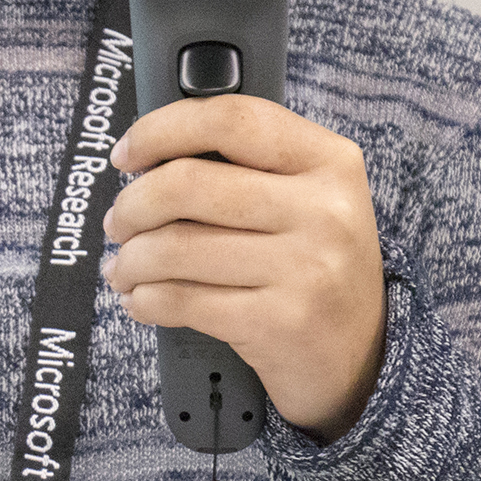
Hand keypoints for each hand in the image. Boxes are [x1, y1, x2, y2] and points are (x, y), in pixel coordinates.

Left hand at [103, 97, 385, 440]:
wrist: (362, 360)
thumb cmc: (313, 266)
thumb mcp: (305, 201)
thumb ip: (243, 167)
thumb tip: (145, 157)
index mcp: (329, 161)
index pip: (230, 119)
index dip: (162, 130)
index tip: (126, 154)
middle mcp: (325, 210)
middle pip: (188, 183)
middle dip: (132, 205)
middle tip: (118, 223)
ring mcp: (307, 268)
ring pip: (175, 247)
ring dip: (131, 260)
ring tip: (123, 268)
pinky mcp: (280, 323)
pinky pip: (183, 300)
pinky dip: (146, 300)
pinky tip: (141, 300)